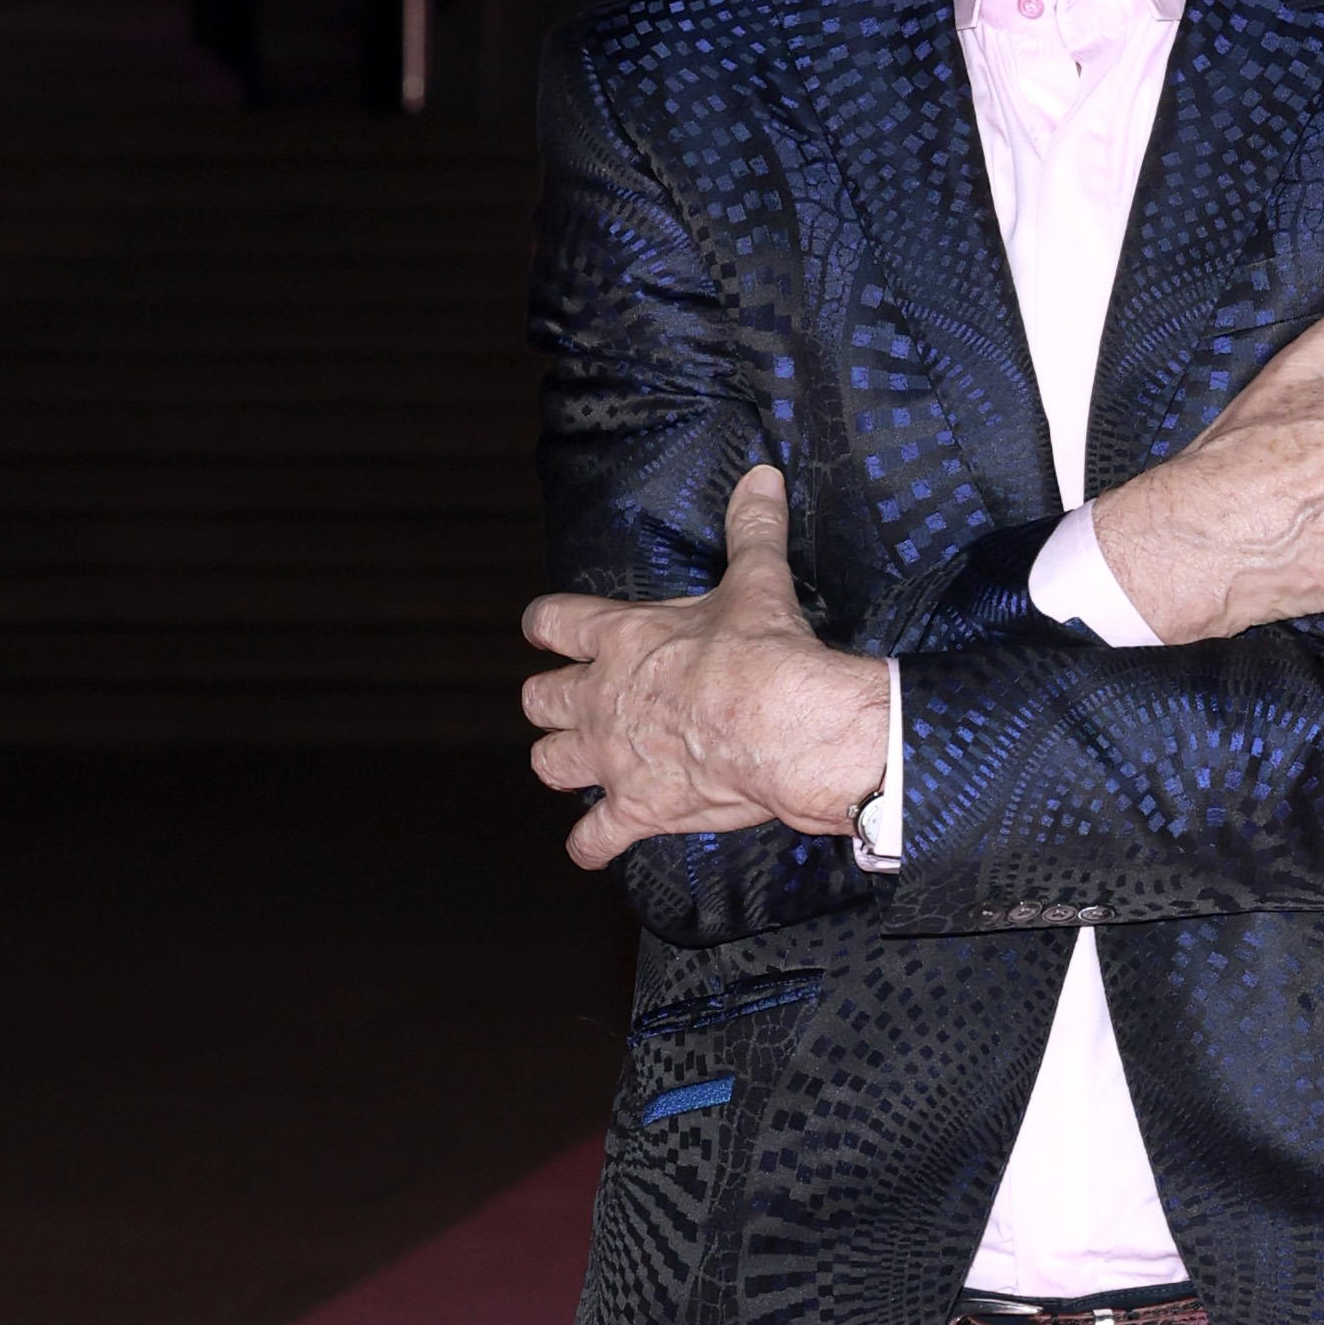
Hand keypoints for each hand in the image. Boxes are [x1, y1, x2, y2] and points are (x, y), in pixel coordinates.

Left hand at [520, 467, 885, 867]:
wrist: (782, 724)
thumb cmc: (764, 651)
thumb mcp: (756, 580)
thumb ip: (751, 529)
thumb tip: (763, 478)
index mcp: (622, 637)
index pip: (555, 622)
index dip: (545, 625)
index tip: (542, 628)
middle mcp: (602, 696)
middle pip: (541, 700)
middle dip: (548, 702)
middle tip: (566, 703)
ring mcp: (613, 756)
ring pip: (550, 764)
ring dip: (558, 763)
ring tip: (574, 764)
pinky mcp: (637, 807)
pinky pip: (595, 836)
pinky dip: (590, 843)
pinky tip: (590, 846)